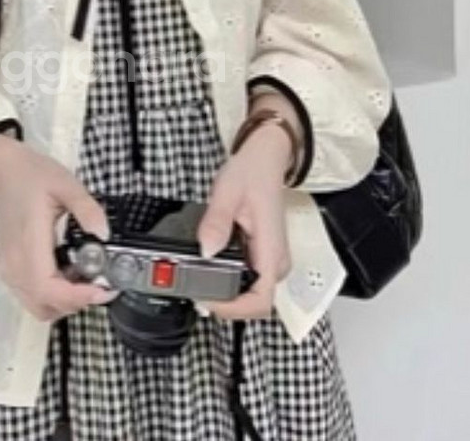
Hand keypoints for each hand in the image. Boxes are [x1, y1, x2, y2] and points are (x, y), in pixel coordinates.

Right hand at [0, 133, 118, 320]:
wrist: (1, 174)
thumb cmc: (30, 178)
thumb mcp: (65, 184)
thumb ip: (86, 208)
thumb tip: (104, 233)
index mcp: (28, 242)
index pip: (48, 288)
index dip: (76, 297)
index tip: (102, 289)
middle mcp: (15, 264)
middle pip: (45, 306)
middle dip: (77, 301)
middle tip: (101, 281)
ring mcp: (11, 270)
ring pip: (39, 307)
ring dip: (66, 301)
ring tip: (86, 276)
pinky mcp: (12, 271)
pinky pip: (34, 298)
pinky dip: (55, 296)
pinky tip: (70, 273)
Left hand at [196, 121, 293, 318]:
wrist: (265, 159)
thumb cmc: (253, 173)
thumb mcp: (227, 193)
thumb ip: (216, 223)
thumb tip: (206, 250)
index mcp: (271, 250)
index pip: (261, 301)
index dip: (233, 309)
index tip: (208, 299)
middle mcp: (275, 261)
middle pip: (254, 304)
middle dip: (223, 303)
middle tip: (194, 288)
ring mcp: (270, 260)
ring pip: (250, 294)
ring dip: (225, 293)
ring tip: (199, 278)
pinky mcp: (263, 256)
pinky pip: (248, 280)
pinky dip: (229, 281)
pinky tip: (211, 268)